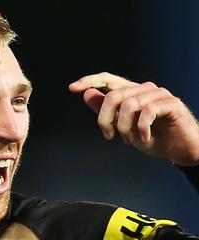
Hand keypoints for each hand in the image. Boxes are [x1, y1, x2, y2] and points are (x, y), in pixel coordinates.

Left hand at [69, 72, 198, 165]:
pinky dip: (141, 129)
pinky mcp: (171, 104)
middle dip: (105, 119)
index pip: (107, 79)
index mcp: (130, 93)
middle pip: (113, 96)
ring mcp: (158, 95)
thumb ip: (106, 111)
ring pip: (129, 104)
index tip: (72, 89)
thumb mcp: (122, 126)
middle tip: (109, 136)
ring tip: (129, 140)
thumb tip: (87, 94)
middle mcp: (143, 89)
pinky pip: (148, 112)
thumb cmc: (151, 137)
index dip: (89, 81)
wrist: (178, 149)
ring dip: (125, 128)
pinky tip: (144, 139)